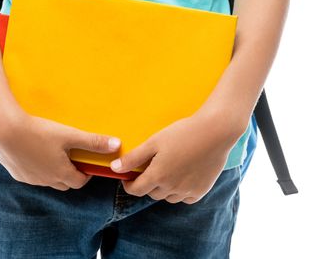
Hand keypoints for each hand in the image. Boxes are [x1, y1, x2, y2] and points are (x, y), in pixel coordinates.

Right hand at [0, 106, 120, 191]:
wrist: (3, 130)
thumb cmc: (37, 131)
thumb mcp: (69, 135)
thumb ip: (93, 142)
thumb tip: (116, 145)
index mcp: (60, 173)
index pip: (79, 182)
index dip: (85, 174)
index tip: (86, 163)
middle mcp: (45, 180)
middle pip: (64, 183)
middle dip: (70, 173)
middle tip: (71, 157)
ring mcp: (29, 179)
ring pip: (47, 180)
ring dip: (53, 171)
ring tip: (53, 153)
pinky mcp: (16, 173)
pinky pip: (31, 175)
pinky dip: (36, 168)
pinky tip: (34, 152)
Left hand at [110, 107, 247, 203]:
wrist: (215, 132)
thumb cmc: (183, 133)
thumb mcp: (154, 142)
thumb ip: (133, 158)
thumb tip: (114, 168)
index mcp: (158, 176)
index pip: (136, 190)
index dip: (129, 185)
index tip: (128, 178)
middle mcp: (172, 188)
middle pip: (152, 193)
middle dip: (147, 183)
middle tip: (150, 168)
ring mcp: (187, 191)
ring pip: (168, 197)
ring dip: (163, 188)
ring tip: (167, 170)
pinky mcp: (201, 190)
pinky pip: (185, 198)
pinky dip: (180, 191)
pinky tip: (182, 176)